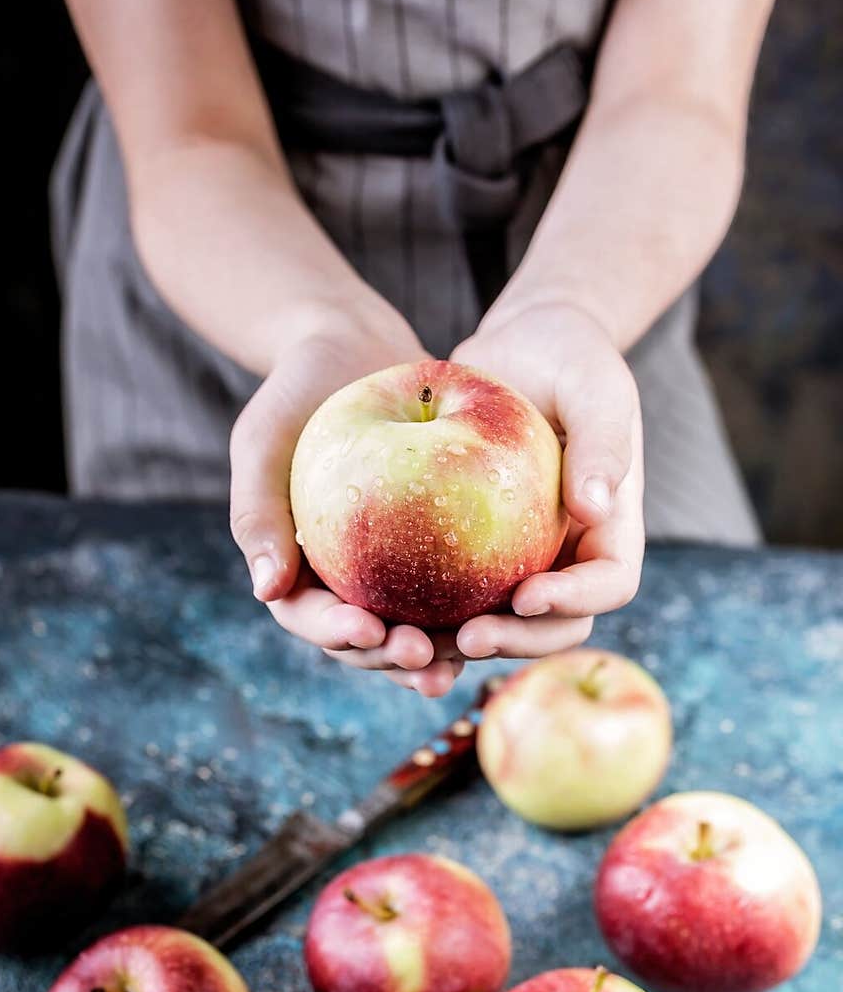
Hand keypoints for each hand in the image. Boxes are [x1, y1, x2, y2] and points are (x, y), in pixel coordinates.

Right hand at [230, 307, 465, 695]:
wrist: (351, 347)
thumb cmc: (296, 389)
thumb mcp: (264, 441)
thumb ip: (256, 512)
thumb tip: (265, 590)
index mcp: (292, 569)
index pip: (308, 617)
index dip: (335, 634)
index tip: (367, 629)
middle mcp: (341, 580)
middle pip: (363, 642)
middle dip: (390, 659)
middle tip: (424, 657)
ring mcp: (389, 570)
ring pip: (412, 628)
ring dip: (434, 653)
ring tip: (462, 660)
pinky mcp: (435, 550)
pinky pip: (456, 590)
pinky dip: (474, 609)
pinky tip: (504, 619)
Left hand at [450, 301, 644, 659]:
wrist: (519, 347)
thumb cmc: (567, 355)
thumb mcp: (595, 384)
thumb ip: (603, 440)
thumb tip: (595, 508)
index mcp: (610, 528)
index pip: (609, 584)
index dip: (574, 601)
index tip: (527, 596)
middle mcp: (568, 558)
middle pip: (554, 626)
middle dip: (515, 640)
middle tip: (467, 638)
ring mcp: (519, 561)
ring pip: (498, 625)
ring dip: (462, 644)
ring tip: (419, 643)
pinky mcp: (471, 555)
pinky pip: (448, 596)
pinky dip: (422, 615)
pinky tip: (381, 619)